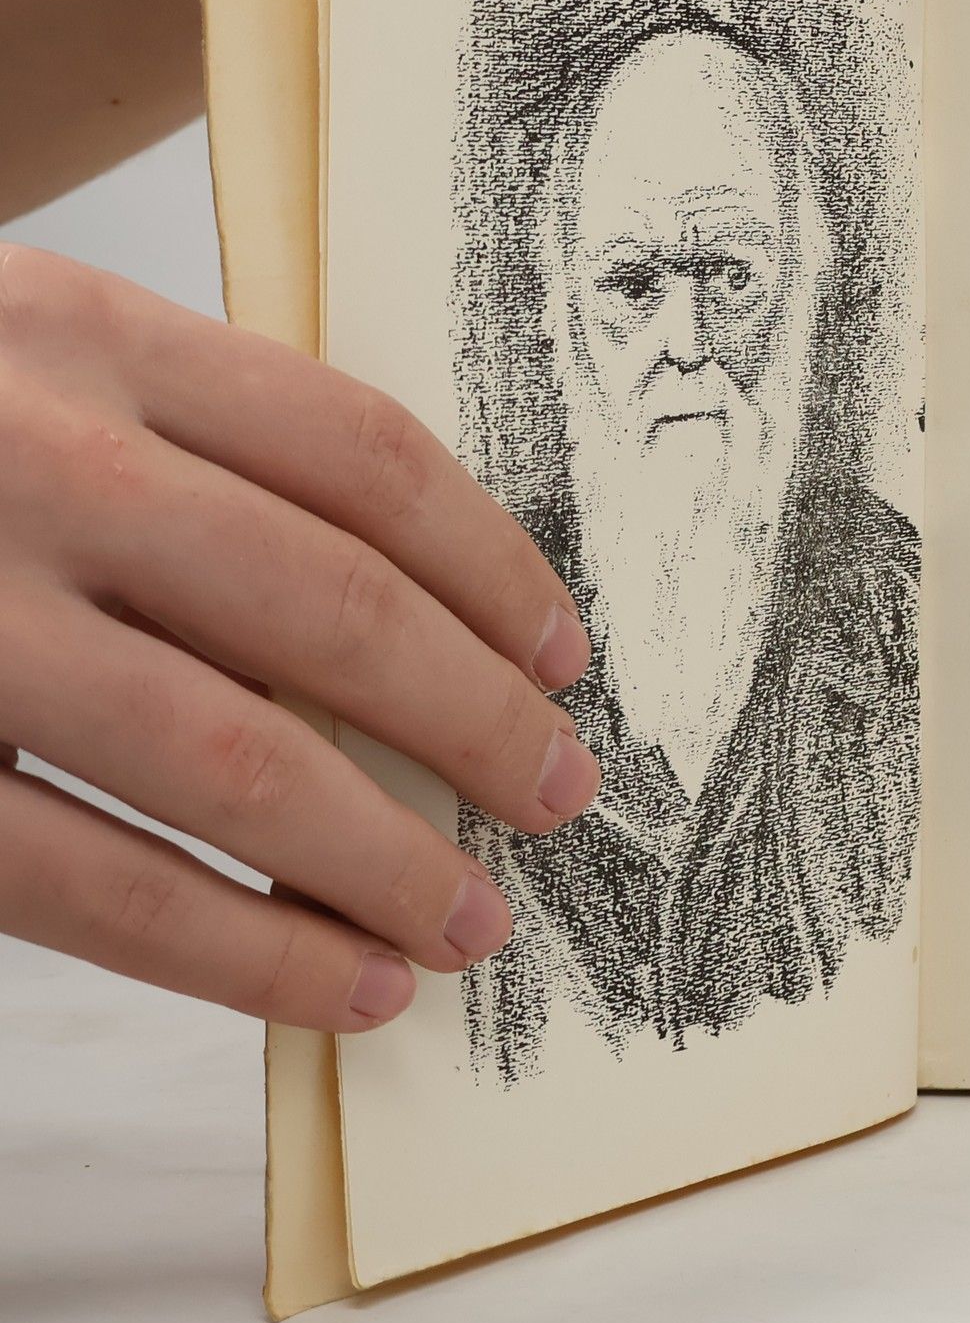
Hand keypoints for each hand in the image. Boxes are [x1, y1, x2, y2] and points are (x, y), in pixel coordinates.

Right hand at [0, 246, 600, 1030]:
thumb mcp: (24, 351)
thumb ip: (186, 431)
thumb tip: (409, 592)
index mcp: (85, 334)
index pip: (364, 456)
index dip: (491, 568)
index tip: (562, 654)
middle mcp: (26, 462)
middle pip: (331, 611)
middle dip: (473, 724)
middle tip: (558, 794)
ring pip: (231, 762)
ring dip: (380, 862)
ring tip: (467, 923)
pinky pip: (88, 883)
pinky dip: (235, 951)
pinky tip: (331, 988)